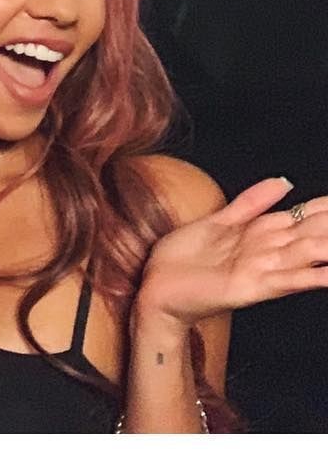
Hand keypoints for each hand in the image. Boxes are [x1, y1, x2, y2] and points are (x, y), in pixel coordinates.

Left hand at [136, 178, 327, 328]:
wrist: (157, 288)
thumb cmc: (184, 258)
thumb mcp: (219, 221)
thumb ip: (252, 202)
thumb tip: (284, 181)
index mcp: (262, 231)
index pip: (307, 214)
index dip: (327, 207)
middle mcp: (269, 250)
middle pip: (315, 231)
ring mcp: (264, 268)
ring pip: (310, 252)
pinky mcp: (252, 286)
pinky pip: (290, 279)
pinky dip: (315, 276)